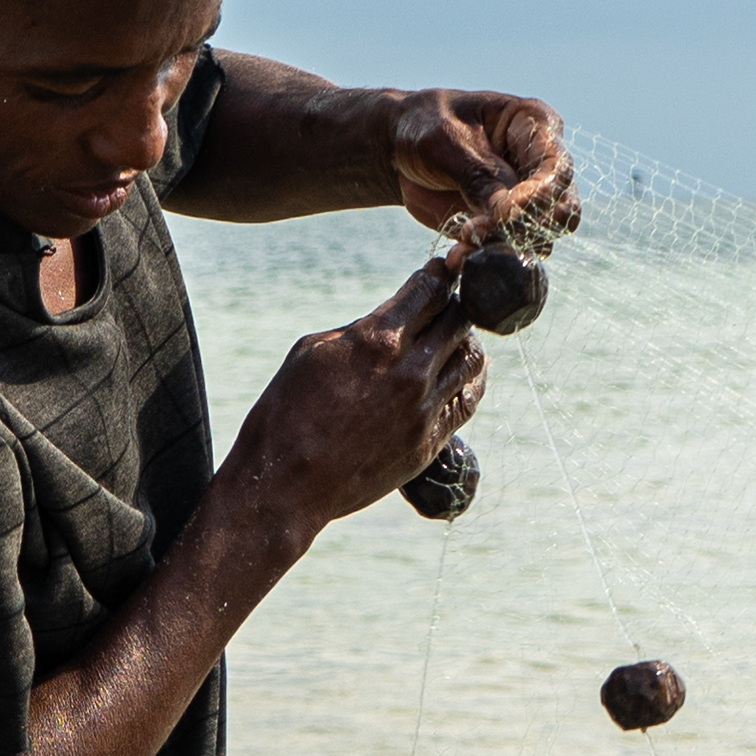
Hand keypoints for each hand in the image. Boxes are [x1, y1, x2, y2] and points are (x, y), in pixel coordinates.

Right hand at [223, 261, 485, 539]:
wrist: (285, 485)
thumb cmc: (285, 413)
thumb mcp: (311, 351)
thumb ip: (359, 329)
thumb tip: (390, 320)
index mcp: (377, 340)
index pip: (429, 290)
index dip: (438, 274)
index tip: (440, 270)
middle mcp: (409, 372)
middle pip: (458, 319)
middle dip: (454, 302)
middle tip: (450, 299)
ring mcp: (423, 410)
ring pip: (470, 358)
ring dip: (464, 341)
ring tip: (454, 337)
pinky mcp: (429, 443)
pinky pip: (466, 401)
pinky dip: (469, 380)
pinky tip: (464, 372)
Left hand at [388, 88, 570, 240]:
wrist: (397, 147)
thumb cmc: (425, 127)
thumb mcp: (447, 142)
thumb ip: (480, 176)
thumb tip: (510, 215)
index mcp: (535, 125)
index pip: (556, 168)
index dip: (539, 196)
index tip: (505, 214)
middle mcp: (540, 163)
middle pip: (561, 208)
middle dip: (525, 228)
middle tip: (480, 231)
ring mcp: (526, 198)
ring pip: (538, 237)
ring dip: (502, 248)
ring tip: (462, 243)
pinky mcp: (505, 225)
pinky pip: (508, 251)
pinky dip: (484, 258)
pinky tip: (457, 256)